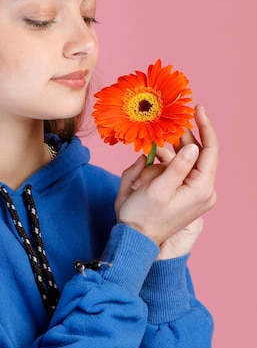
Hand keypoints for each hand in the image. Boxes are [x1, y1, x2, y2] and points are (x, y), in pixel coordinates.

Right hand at [114, 105, 218, 254]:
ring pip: (188, 161)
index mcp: (201, 188)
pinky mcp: (187, 196)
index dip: (205, 126)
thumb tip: (193, 146)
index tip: (197, 107)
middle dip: (183, 137)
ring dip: (171, 151)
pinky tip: (154, 158)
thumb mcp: (157, 189)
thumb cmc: (142, 216)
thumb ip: (177, 166)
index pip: (210, 150)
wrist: (136, 240)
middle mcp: (204, 191)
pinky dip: (169, 162)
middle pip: (200, 154)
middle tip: (169, 121)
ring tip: (156, 143)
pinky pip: (181, 171)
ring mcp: (197, 194)